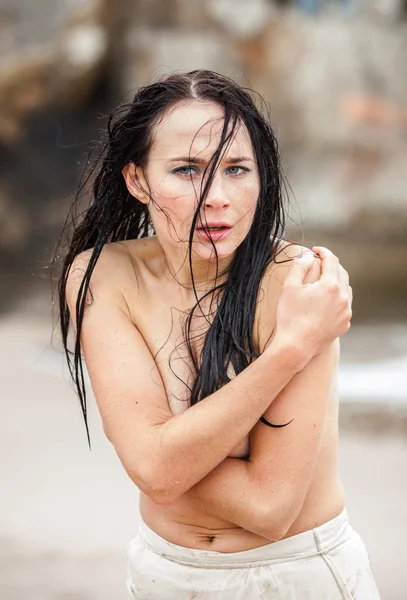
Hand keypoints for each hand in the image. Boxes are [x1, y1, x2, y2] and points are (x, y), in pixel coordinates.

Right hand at [273, 246, 351, 362]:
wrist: (295, 347)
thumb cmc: (290, 316)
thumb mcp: (289, 287)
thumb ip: (299, 266)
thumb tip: (308, 257)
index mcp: (330, 285)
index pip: (332, 260)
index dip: (323, 252)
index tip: (315, 250)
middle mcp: (343, 298)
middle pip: (342, 273)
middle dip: (331, 266)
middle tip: (318, 264)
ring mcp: (345, 312)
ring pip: (345, 290)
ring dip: (336, 282)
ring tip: (323, 282)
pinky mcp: (344, 324)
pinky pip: (344, 306)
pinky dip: (337, 299)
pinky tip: (326, 302)